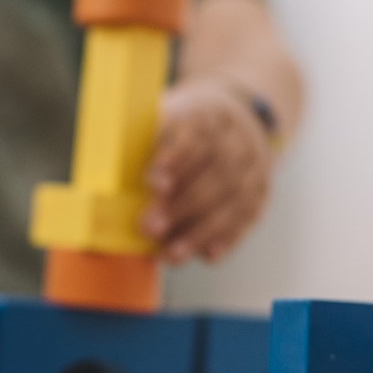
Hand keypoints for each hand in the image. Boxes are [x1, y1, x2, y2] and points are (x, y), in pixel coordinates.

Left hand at [141, 78, 273, 264]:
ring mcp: (254, 166)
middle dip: (182, 206)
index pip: (195, 136)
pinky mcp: (261, 190)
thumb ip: (145, 144)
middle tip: (150, 228)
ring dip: (201, 231)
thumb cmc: (182, 128)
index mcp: (207, 116)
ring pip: (233, 200)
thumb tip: (111, 177)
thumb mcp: (164, 120)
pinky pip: (248, 216)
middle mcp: (237, 139)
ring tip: (172, 254)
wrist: (233, 118)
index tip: (153, 184)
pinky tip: (208, 256)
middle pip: (215, 173)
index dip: (175, 160)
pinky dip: (228, 238)